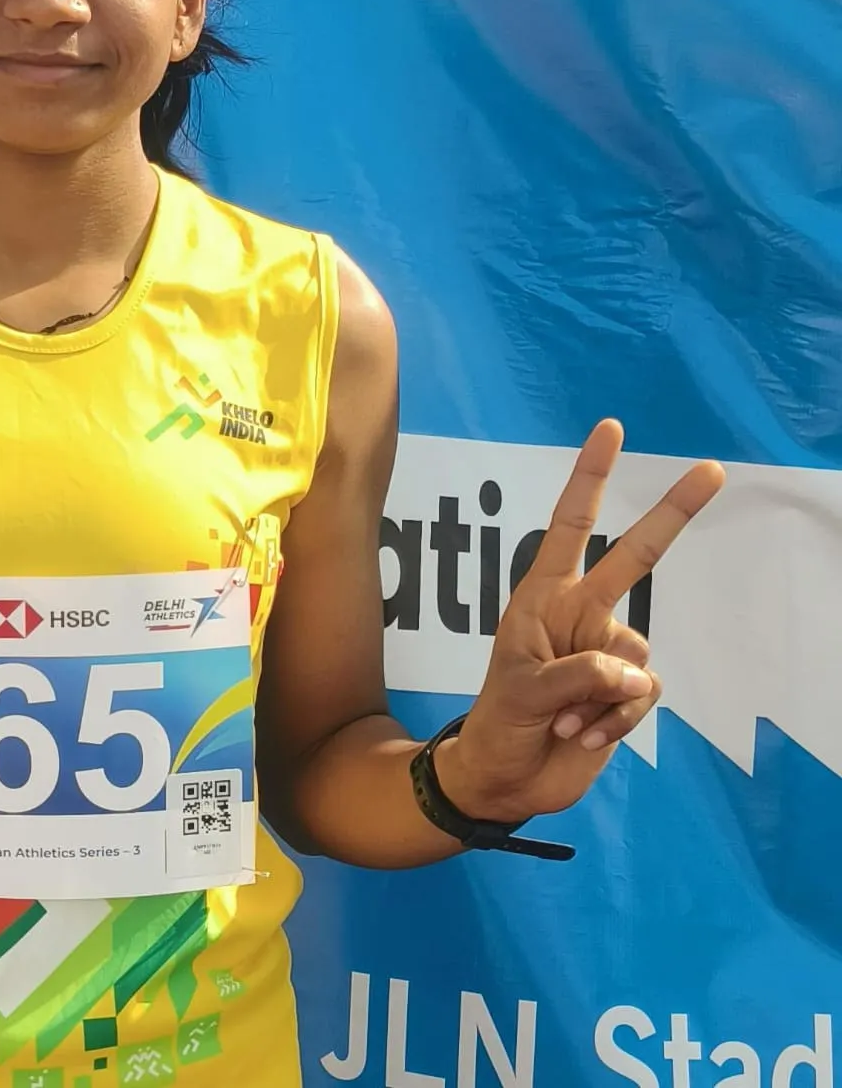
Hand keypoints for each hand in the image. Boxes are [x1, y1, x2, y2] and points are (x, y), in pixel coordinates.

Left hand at [438, 419, 723, 823]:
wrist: (505, 779)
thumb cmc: (497, 723)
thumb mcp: (521, 693)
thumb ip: (577, 676)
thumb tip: (632, 675)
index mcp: (542, 598)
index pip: (569, 527)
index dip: (589, 479)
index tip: (609, 430)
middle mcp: (579, 615)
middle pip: (635, 558)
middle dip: (672, 514)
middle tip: (713, 470)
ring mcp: (604, 654)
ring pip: (636, 657)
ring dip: (603, 696)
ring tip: (562, 718)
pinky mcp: (624, 694)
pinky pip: (642, 696)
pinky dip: (616, 721)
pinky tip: (583, 735)